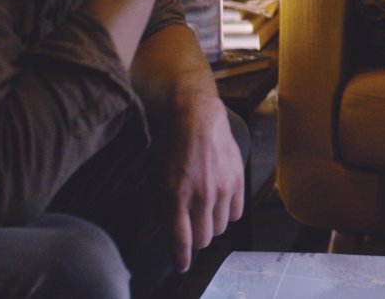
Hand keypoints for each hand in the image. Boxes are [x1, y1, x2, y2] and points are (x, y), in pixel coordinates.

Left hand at [157, 93, 245, 271]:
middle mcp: (201, 196)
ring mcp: (223, 189)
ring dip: (211, 226)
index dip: (180, 258)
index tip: (180, 266)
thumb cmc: (172, 146)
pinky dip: (228, 214)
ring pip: (221, 228)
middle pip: (203, 238)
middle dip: (195, 238)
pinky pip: (237, 213)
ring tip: (204, 213)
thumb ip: (152, 210)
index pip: (180, 240)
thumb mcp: (155, 177)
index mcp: (176, 197)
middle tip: (190, 227)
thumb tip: (145, 236)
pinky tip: (220, 204)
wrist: (198, 118)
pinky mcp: (239, 180)